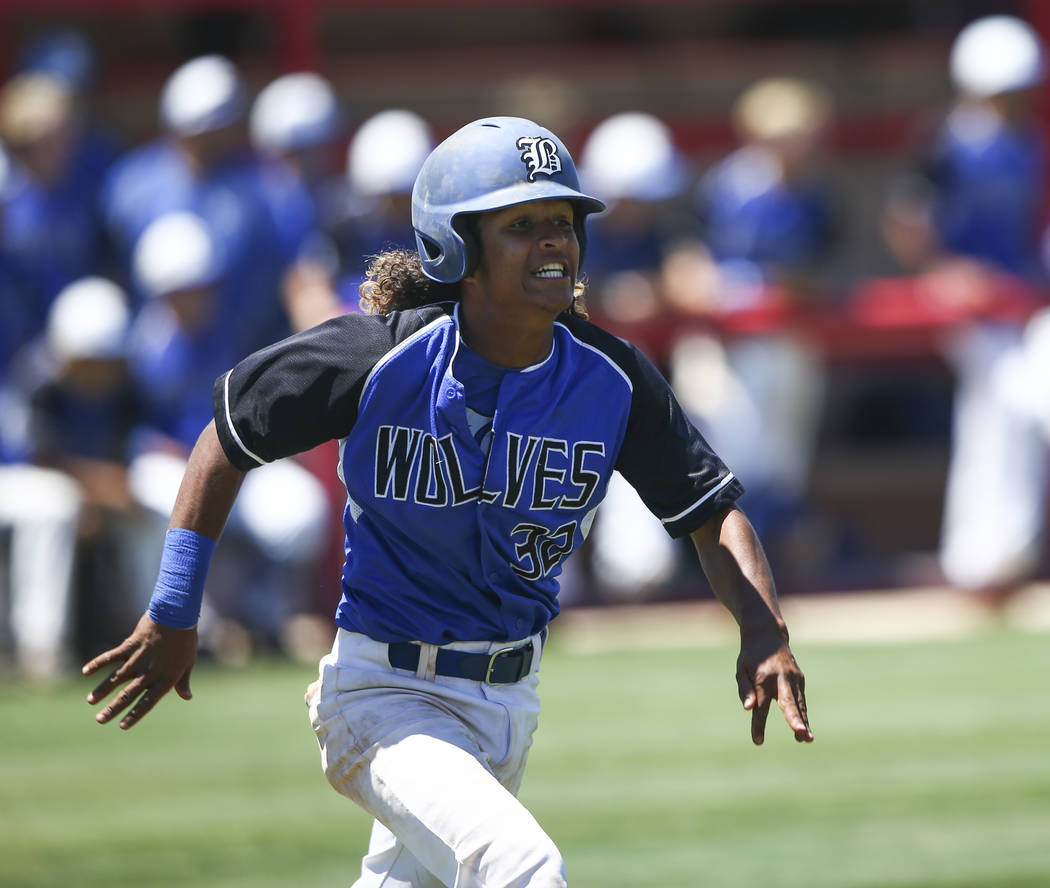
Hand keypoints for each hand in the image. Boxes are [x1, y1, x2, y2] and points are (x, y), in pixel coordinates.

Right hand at [82, 612, 197, 729]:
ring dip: (102, 690)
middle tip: (100, 720)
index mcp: (165, 678)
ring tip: (90, 701)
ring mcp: (139, 658)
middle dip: (113, 708)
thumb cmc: (185, 640)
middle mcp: (150, 671)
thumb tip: (187, 697)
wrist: (178, 615)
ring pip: (117, 678)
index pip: (147, 702)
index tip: (122, 726)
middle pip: (128, 694)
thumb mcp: (188, 662)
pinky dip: (98, 663)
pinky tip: (86, 671)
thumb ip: (183, 681)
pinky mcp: (131, 645)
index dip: (135, 715)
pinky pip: (112, 656)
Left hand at [735, 629, 812, 745]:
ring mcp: (793, 678)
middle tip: (801, 733)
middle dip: (794, 718)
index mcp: (762, 677)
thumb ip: (745, 689)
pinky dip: (802, 714)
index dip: (758, 725)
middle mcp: (780, 678)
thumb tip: (748, 709)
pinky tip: (804, 730)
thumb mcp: (741, 670)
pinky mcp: (800, 679)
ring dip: (804, 721)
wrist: (767, 635)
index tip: (757, 741)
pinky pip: (800, 700)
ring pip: (799, 703)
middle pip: (787, 702)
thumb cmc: (751, 657)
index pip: (760, 706)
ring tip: (807, 739)